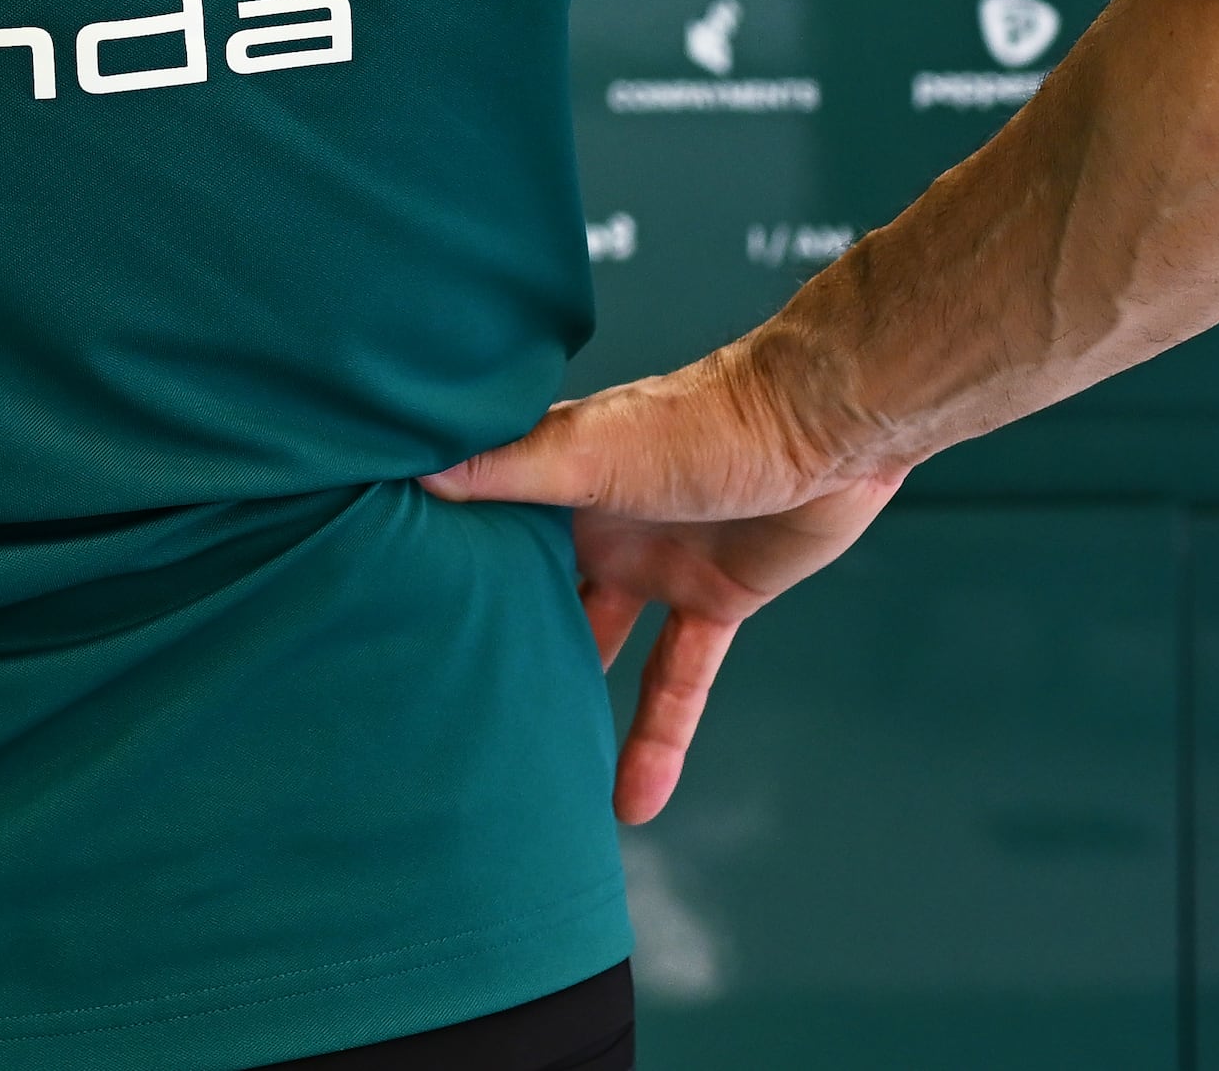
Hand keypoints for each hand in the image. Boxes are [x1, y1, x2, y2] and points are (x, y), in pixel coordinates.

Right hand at [423, 346, 901, 825]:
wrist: (829, 428)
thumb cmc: (709, 418)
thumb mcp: (595, 449)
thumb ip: (511, 468)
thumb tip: (418, 476)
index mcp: (560, 477)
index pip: (486, 527)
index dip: (444, 570)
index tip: (388, 619)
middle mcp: (601, 522)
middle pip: (538, 594)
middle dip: (500, 644)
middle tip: (448, 712)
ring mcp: (659, 563)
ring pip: (600, 645)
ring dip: (572, 704)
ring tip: (528, 771)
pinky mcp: (715, 599)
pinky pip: (676, 682)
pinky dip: (659, 740)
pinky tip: (634, 801)